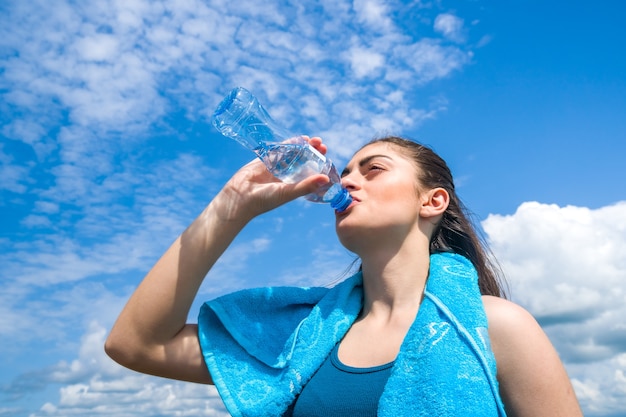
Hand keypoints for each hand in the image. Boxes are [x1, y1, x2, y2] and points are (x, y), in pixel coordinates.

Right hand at [215, 136, 330, 221]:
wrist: (239, 197)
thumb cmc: (264, 200)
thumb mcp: (287, 192)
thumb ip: (306, 186)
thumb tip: (325, 179)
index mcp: (293, 186)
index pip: (310, 173)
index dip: (319, 164)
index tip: (326, 156)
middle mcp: (285, 176)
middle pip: (303, 161)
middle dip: (312, 152)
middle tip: (321, 144)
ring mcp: (275, 168)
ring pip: (291, 154)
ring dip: (302, 146)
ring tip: (312, 139)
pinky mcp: (264, 161)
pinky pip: (277, 150)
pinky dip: (286, 144)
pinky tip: (297, 139)